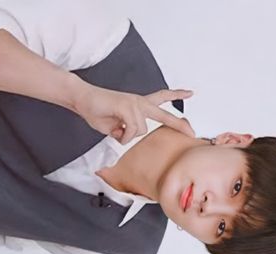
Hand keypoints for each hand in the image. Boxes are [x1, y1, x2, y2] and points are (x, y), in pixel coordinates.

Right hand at [74, 81, 194, 142]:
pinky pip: (131, 130)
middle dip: (178, 124)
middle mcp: (139, 102)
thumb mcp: (115, 127)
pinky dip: (122, 136)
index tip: (190, 93)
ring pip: (141, 130)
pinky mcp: (127, 106)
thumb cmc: (97, 112)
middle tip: (192, 132)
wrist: (83, 100)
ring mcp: (134, 103)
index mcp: (138, 104)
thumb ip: (126, 131)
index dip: (175, 96)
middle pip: (164, 113)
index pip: (160, 98)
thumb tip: (128, 136)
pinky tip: (114, 129)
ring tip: (115, 128)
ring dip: (126, 135)